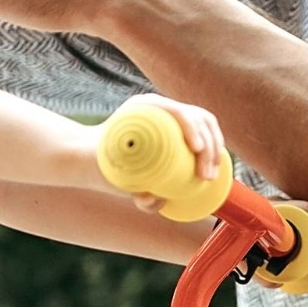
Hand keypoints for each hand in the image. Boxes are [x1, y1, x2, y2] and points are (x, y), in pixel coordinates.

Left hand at [113, 94, 226, 211]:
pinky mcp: (178, 126)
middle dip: (209, 144)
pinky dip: (214, 145)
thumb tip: (150, 198)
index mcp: (142, 108)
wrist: (91, 155)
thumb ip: (132, 190)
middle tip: (205, 175)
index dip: (190, 126)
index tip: (197, 149)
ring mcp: (170, 115)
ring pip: (204, 121)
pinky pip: (203, 130)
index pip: (174, 109)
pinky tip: (215, 165)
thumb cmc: (102, 166)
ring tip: (211, 174)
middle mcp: (159, 107)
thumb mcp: (112, 176)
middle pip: (195, 116)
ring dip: (215, 146)